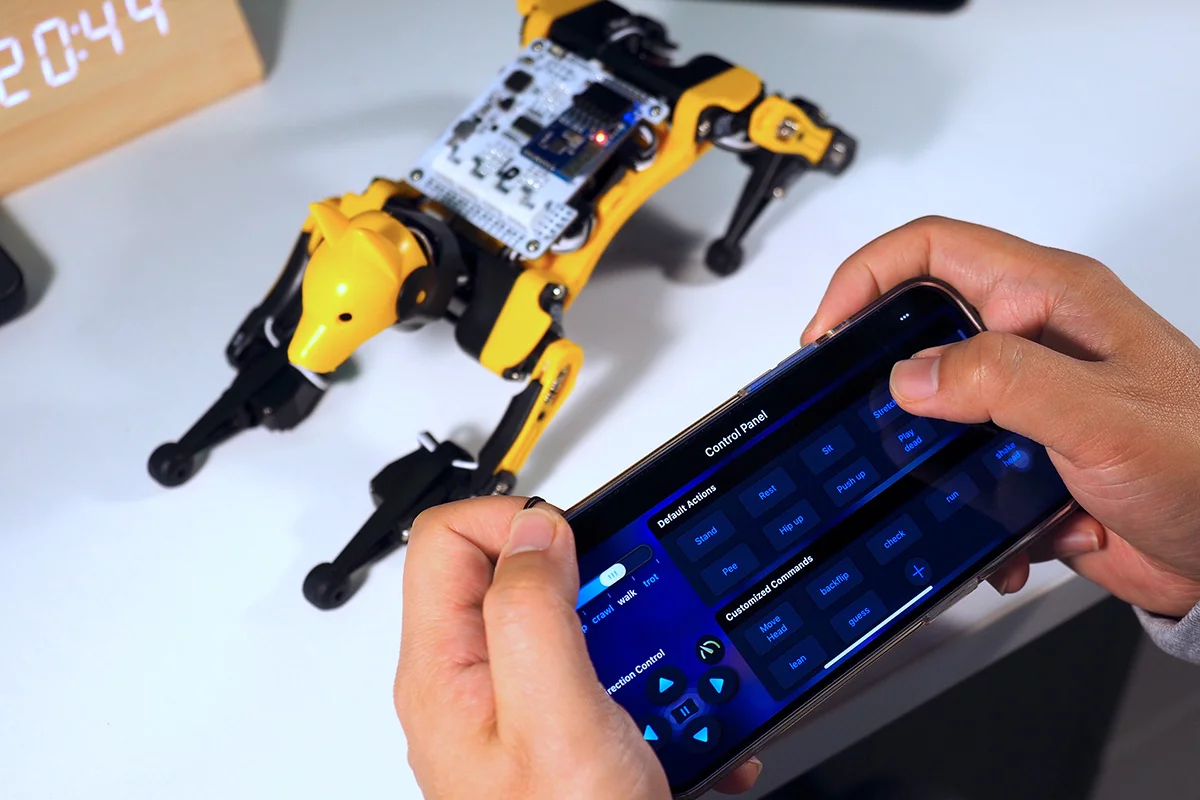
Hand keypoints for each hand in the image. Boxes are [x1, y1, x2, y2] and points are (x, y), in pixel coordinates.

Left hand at [394, 497, 762, 798]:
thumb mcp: (553, 718)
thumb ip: (532, 611)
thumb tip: (533, 530)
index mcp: (445, 670)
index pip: (446, 537)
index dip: (512, 521)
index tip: (573, 549)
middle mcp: (469, 685)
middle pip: (510, 572)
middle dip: (586, 577)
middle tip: (629, 606)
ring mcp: (514, 711)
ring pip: (570, 624)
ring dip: (632, 638)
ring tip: (667, 674)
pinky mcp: (559, 736)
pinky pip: (603, 678)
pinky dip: (650, 688)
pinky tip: (682, 723)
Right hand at [802, 216, 1199, 618]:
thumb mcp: (1103, 415)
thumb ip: (1004, 381)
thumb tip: (912, 374)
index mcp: (1049, 299)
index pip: (934, 250)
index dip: (868, 277)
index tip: (829, 330)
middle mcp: (1033, 340)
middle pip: (919, 327)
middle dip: (875, 369)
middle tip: (844, 408)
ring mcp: (1027, 403)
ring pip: (931, 410)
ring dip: (917, 453)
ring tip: (912, 483)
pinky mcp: (1025, 458)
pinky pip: (961, 472)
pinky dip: (957, 508)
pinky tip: (979, 535)